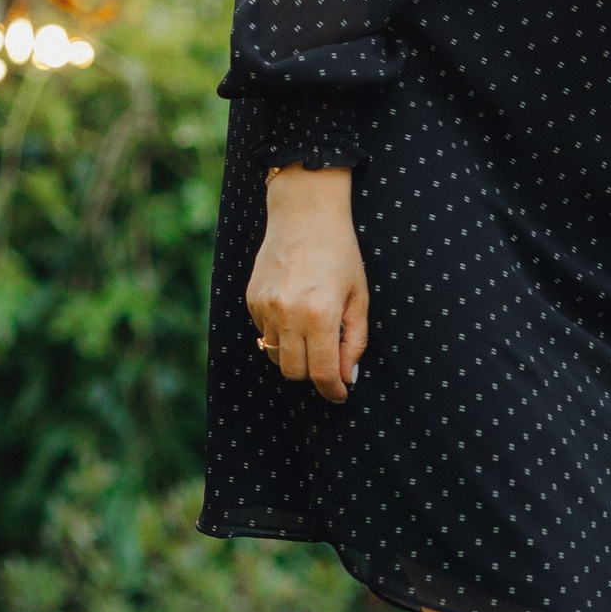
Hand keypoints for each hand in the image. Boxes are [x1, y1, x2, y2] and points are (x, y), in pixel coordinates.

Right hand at [247, 167, 367, 403]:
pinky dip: (280, 335)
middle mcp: (289, 315)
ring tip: (311, 336)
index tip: (340, 395)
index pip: (323, 372)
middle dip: (313, 376)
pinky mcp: (252, 300)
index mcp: (321, 315)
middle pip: (295, 372)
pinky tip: (294, 314)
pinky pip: (264, 334)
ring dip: (295, 356)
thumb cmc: (340, 254)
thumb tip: (348, 376)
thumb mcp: (358, 298)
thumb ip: (355, 341)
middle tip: (328, 366)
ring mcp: (266, 307)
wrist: (305, 216)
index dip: (333, 390)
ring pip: (276, 356)